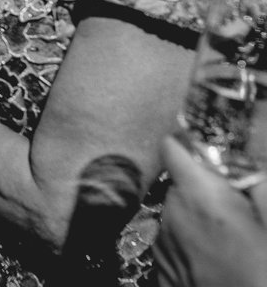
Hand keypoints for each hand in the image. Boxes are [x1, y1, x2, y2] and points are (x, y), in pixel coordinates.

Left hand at [154, 134, 266, 286]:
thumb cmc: (263, 273)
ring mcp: (162, 244)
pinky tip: (218, 260)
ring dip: (197, 217)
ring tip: (232, 241)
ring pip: (176, 213)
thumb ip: (262, 186)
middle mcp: (171, 214)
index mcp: (198, 196)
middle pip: (179, 183)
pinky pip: (173, 242)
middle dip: (204, 188)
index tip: (212, 154)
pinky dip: (191, 243)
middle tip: (238, 208)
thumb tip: (250, 165)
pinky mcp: (161, 270)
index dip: (191, 144)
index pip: (173, 148)